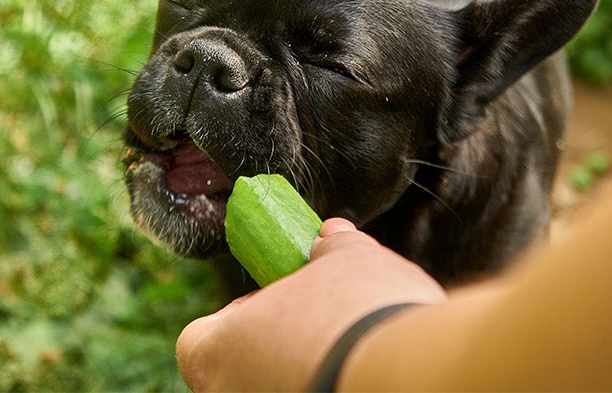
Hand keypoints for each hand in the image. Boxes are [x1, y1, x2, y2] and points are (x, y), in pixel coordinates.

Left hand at [177, 218, 447, 391]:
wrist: (409, 376)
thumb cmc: (361, 312)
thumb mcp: (348, 260)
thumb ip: (330, 249)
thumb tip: (330, 234)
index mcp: (214, 354)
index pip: (202, 337)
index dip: (240, 315)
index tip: (279, 301)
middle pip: (241, 369)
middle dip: (278, 347)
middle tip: (318, 324)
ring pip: (276, 388)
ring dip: (302, 371)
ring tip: (351, 351)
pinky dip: (327, 388)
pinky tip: (362, 377)